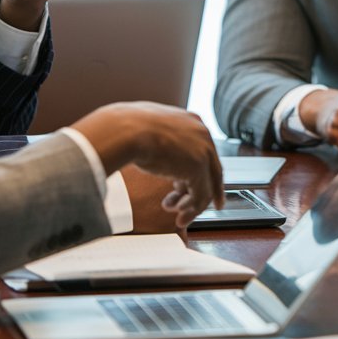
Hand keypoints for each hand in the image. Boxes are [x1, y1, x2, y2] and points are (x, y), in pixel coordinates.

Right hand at [72, 102, 223, 228]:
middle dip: (203, 193)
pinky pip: (200, 196)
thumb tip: (154, 150)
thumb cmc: (129, 129)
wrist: (126, 131)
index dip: (200, 172)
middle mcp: (203, 135)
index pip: (205, 151)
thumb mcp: (151, 130)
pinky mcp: (199, 169)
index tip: (193, 187)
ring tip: (179, 216)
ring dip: (192, 206)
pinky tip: (178, 216)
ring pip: (206, 186)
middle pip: (211, 170)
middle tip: (193, 207)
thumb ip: (161, 140)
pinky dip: (191, 209)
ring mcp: (203, 152)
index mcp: (193, 122)